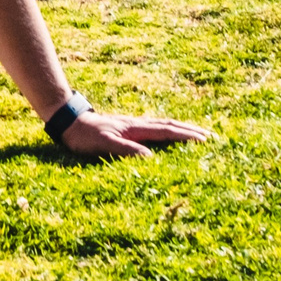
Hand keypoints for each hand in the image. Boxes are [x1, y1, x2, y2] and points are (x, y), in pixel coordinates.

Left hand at [56, 108, 210, 158]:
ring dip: (182, 129)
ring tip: (197, 134)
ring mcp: (133, 125)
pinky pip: (154, 129)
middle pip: (169, 125)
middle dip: (190, 130)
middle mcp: (137, 124)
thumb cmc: (85, 136)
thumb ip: (126, 150)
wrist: (69, 123)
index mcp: (135, 128)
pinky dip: (168, 131)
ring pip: (163, 125)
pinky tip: (170, 135)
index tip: (205, 140)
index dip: (186, 136)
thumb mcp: (104, 145)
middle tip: (211, 137)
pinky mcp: (128, 128)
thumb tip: (151, 158)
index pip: (166, 132)